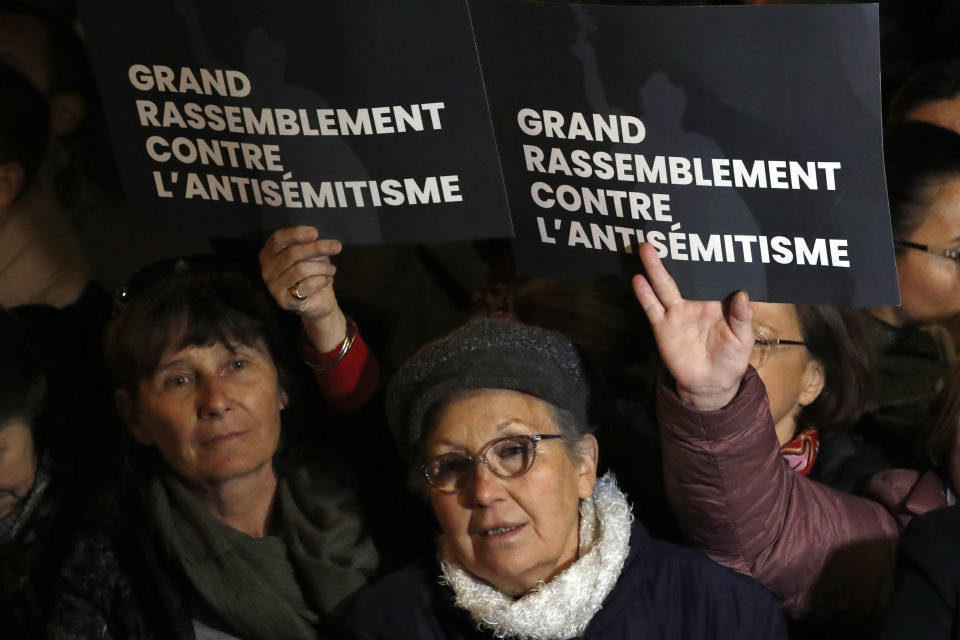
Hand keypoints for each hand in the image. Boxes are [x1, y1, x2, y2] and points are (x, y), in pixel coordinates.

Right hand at [260, 226, 345, 351]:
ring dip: (322, 267)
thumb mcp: (310, 255)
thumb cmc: (312, 273)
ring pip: (301, 269)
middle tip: (337, 247)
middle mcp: (267, 270)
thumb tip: (316, 238)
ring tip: (331, 269)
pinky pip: (306, 286)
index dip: (296, 234)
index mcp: (269, 254)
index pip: (278, 239)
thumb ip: (308, 245)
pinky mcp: (285, 302)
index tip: (315, 233)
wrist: (318, 301)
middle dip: (317, 248)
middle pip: (292, 253)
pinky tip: (325, 280)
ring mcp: (273, 287)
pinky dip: (321, 280)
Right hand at [632, 243, 753, 410]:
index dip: (706, 259)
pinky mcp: (663, 327)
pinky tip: (637, 279)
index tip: (703, 238)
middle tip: (665, 234)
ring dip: (655, 268)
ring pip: (663, 286)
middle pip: (682, 275)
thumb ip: (742, 317)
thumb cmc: (731, 359)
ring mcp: (676, 314)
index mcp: (716, 302)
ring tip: (646, 248)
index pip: (710, 276)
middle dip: (674, 256)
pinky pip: (652, 308)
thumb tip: (742, 294)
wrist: (710, 384)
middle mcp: (694, 302)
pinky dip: (645, 295)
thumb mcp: (743, 339)